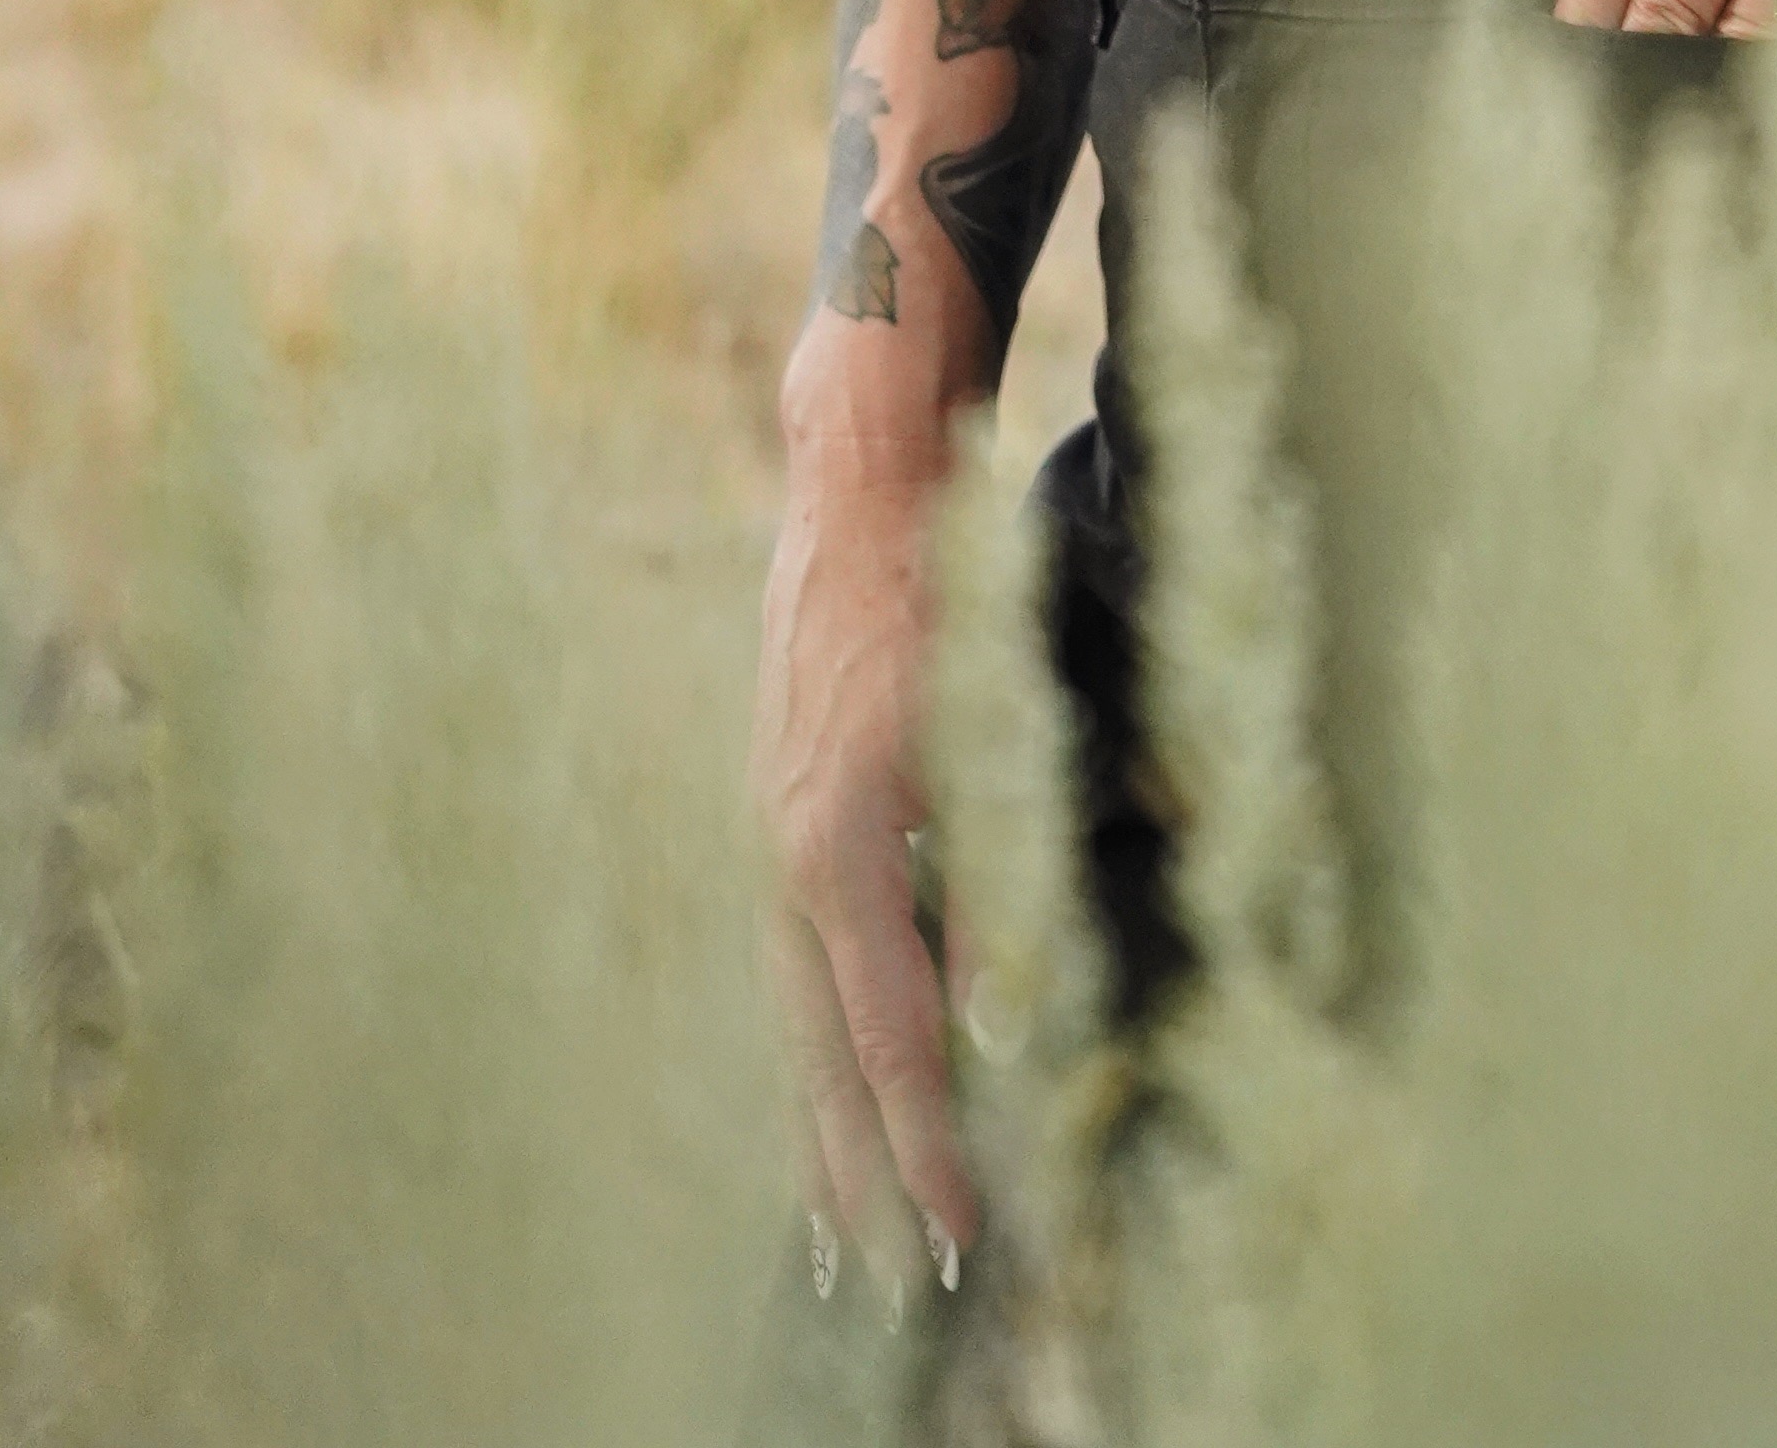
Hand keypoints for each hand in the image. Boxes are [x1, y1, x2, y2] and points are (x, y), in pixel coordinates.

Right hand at [752, 438, 978, 1301]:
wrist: (859, 487)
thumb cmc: (939, 594)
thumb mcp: (981, 729)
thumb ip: (994, 877)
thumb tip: (1007, 1019)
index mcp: (833, 849)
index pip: (889, 1038)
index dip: (929, 1144)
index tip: (963, 1235)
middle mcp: (784, 864)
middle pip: (819, 1061)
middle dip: (860, 1178)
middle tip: (897, 1289)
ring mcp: (768, 847)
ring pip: (793, 1026)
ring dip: (820, 1136)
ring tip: (839, 1243)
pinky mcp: (778, 826)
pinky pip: (795, 970)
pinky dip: (812, 1051)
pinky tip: (826, 1097)